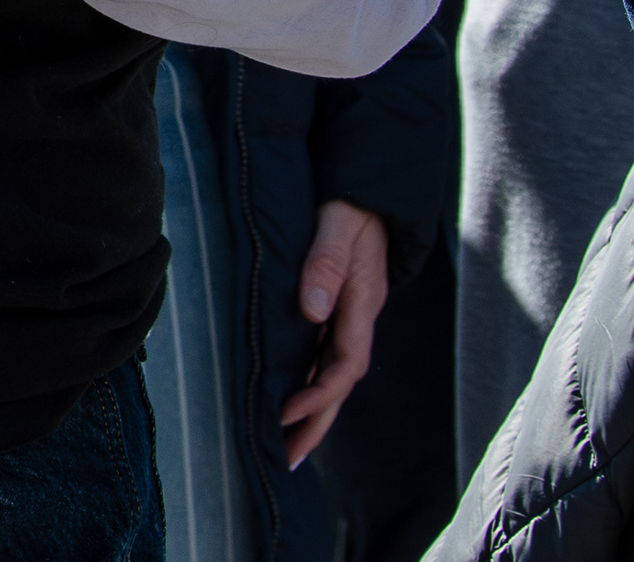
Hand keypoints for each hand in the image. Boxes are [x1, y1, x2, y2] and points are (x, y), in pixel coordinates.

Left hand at [278, 200, 389, 465]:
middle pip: (339, 383)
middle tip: (287, 459)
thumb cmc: (349, 208)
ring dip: (312, 410)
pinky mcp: (335, 310)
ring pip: (331, 374)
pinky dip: (310, 382)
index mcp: (360, 305)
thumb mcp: (338, 228)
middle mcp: (356, 318)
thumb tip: (312, 310)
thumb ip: (326, 265)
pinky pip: (324, 356)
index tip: (285, 413)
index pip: (344, 363)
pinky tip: (290, 397)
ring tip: (285, 444)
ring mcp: (347, 317)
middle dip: (316, 423)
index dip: (317, 393)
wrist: (366, 193)